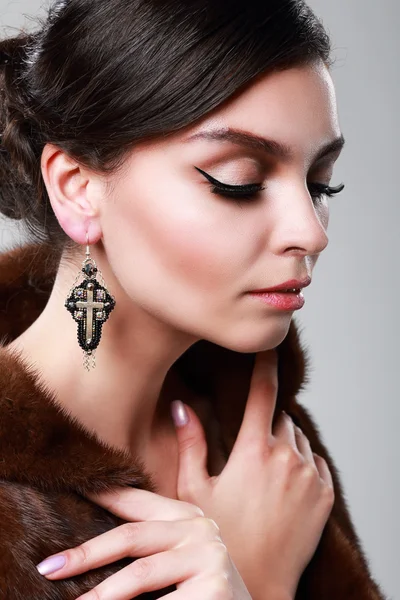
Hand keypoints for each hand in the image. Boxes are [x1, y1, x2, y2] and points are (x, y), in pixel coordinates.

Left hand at [36, 488, 251, 599]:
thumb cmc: (200, 584)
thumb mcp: (180, 550)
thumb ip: (150, 534)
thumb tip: (94, 531)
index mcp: (186, 514)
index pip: (136, 501)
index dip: (102, 494)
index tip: (71, 488)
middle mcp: (199, 528)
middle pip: (131, 537)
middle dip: (86, 554)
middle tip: (50, 568)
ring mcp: (209, 557)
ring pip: (139, 575)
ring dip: (101, 595)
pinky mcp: (214, 589)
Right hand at [171, 349, 334, 598]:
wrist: (258, 583)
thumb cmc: (221, 539)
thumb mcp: (195, 492)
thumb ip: (190, 444)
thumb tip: (182, 407)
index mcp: (254, 451)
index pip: (262, 394)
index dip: (265, 367)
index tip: (269, 351)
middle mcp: (287, 457)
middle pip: (280, 419)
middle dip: (266, 425)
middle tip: (248, 451)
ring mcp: (310, 476)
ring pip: (299, 439)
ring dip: (285, 443)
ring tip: (264, 473)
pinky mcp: (325, 494)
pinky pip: (317, 461)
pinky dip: (303, 462)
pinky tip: (284, 484)